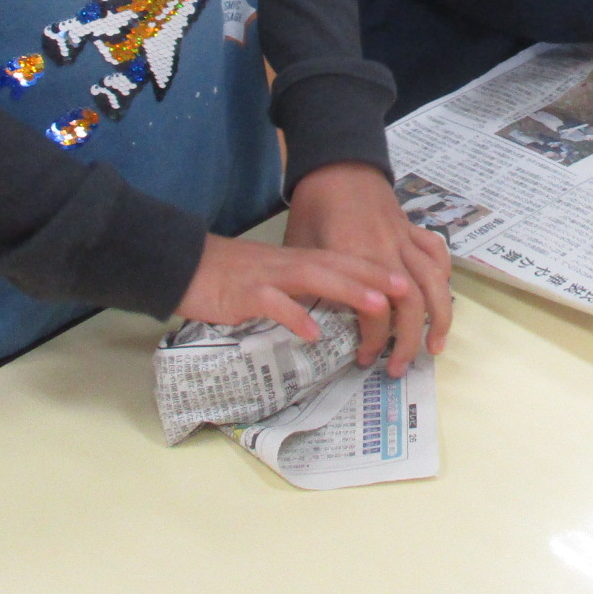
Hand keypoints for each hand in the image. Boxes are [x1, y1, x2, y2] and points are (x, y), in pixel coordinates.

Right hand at [173, 231, 399, 344]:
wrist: (185, 265)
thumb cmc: (230, 276)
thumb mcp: (273, 278)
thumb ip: (301, 288)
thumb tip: (330, 310)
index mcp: (298, 261)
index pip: (344, 261)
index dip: (376, 270)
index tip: (407, 282)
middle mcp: (290, 264)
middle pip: (339, 266)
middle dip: (375, 277)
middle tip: (406, 291)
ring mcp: (269, 277)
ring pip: (315, 278)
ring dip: (348, 290)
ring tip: (377, 305)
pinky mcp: (246, 294)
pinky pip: (273, 303)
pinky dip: (294, 315)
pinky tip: (312, 332)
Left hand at [284, 162, 450, 375]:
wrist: (335, 164)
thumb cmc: (313, 207)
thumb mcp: (303, 248)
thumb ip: (314, 285)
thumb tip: (315, 326)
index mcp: (355, 257)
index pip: (374, 311)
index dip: (372, 340)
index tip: (363, 358)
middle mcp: (386, 251)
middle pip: (412, 304)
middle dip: (408, 342)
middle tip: (399, 368)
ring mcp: (404, 238)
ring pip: (434, 283)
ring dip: (439, 318)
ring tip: (435, 347)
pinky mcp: (412, 227)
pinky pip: (436, 253)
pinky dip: (443, 276)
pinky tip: (440, 296)